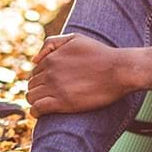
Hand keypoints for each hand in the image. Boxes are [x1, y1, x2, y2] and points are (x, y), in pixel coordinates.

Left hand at [26, 33, 141, 115]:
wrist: (120, 70)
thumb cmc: (101, 54)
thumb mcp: (75, 38)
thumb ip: (52, 43)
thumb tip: (34, 59)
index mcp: (51, 59)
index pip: (34, 73)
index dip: (41, 80)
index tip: (50, 86)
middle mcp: (50, 72)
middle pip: (31, 85)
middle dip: (38, 90)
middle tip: (49, 96)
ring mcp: (55, 87)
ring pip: (31, 97)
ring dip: (36, 101)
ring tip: (46, 104)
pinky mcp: (62, 102)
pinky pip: (37, 109)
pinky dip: (36, 112)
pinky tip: (42, 113)